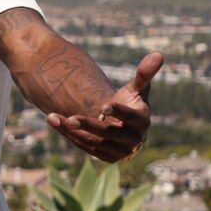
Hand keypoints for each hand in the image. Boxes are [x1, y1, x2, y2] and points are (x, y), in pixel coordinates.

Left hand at [47, 51, 161, 161]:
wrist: (121, 124)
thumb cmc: (128, 102)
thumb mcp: (136, 89)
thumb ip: (144, 74)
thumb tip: (158, 54)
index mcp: (142, 120)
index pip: (130, 117)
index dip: (117, 112)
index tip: (103, 106)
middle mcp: (133, 139)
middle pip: (108, 133)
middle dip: (89, 125)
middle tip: (71, 118)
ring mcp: (119, 150)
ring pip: (92, 141)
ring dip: (71, 130)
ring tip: (52, 117)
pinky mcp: (106, 156)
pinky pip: (84, 146)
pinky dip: (68, 134)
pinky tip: (53, 120)